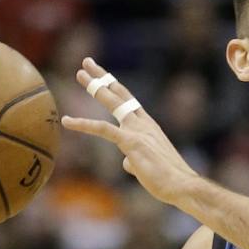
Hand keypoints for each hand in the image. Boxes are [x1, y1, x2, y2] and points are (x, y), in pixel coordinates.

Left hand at [61, 58, 200, 207]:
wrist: (182, 186)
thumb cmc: (167, 180)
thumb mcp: (147, 165)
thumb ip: (134, 158)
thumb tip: (126, 162)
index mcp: (148, 126)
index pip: (127, 100)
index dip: (113, 85)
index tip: (101, 74)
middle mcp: (143, 123)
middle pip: (119, 93)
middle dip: (102, 76)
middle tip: (86, 62)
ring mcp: (138, 130)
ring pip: (112, 102)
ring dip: (96, 87)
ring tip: (80, 74)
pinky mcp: (131, 142)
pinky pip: (103, 129)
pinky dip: (83, 123)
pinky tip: (67, 120)